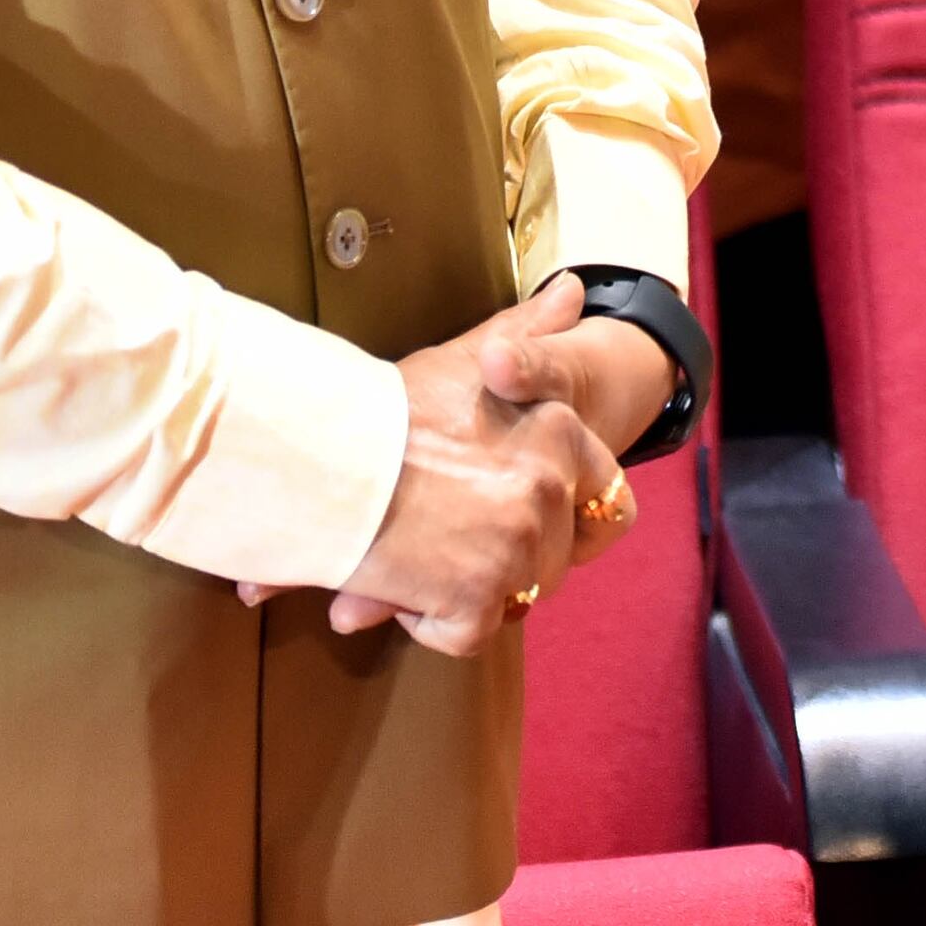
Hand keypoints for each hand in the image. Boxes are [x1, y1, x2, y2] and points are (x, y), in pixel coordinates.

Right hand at [290, 276, 645, 657]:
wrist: (317, 456)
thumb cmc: (385, 412)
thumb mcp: (463, 360)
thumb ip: (526, 333)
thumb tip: (572, 291)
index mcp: (561, 434)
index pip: (609, 502)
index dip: (571, 521)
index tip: (524, 521)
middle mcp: (550, 489)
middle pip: (557, 558)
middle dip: (508, 557)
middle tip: (449, 535)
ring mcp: (517, 547)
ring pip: (514, 598)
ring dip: (468, 590)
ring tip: (419, 553)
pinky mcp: (475, 598)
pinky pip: (469, 634)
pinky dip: (431, 622)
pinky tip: (399, 584)